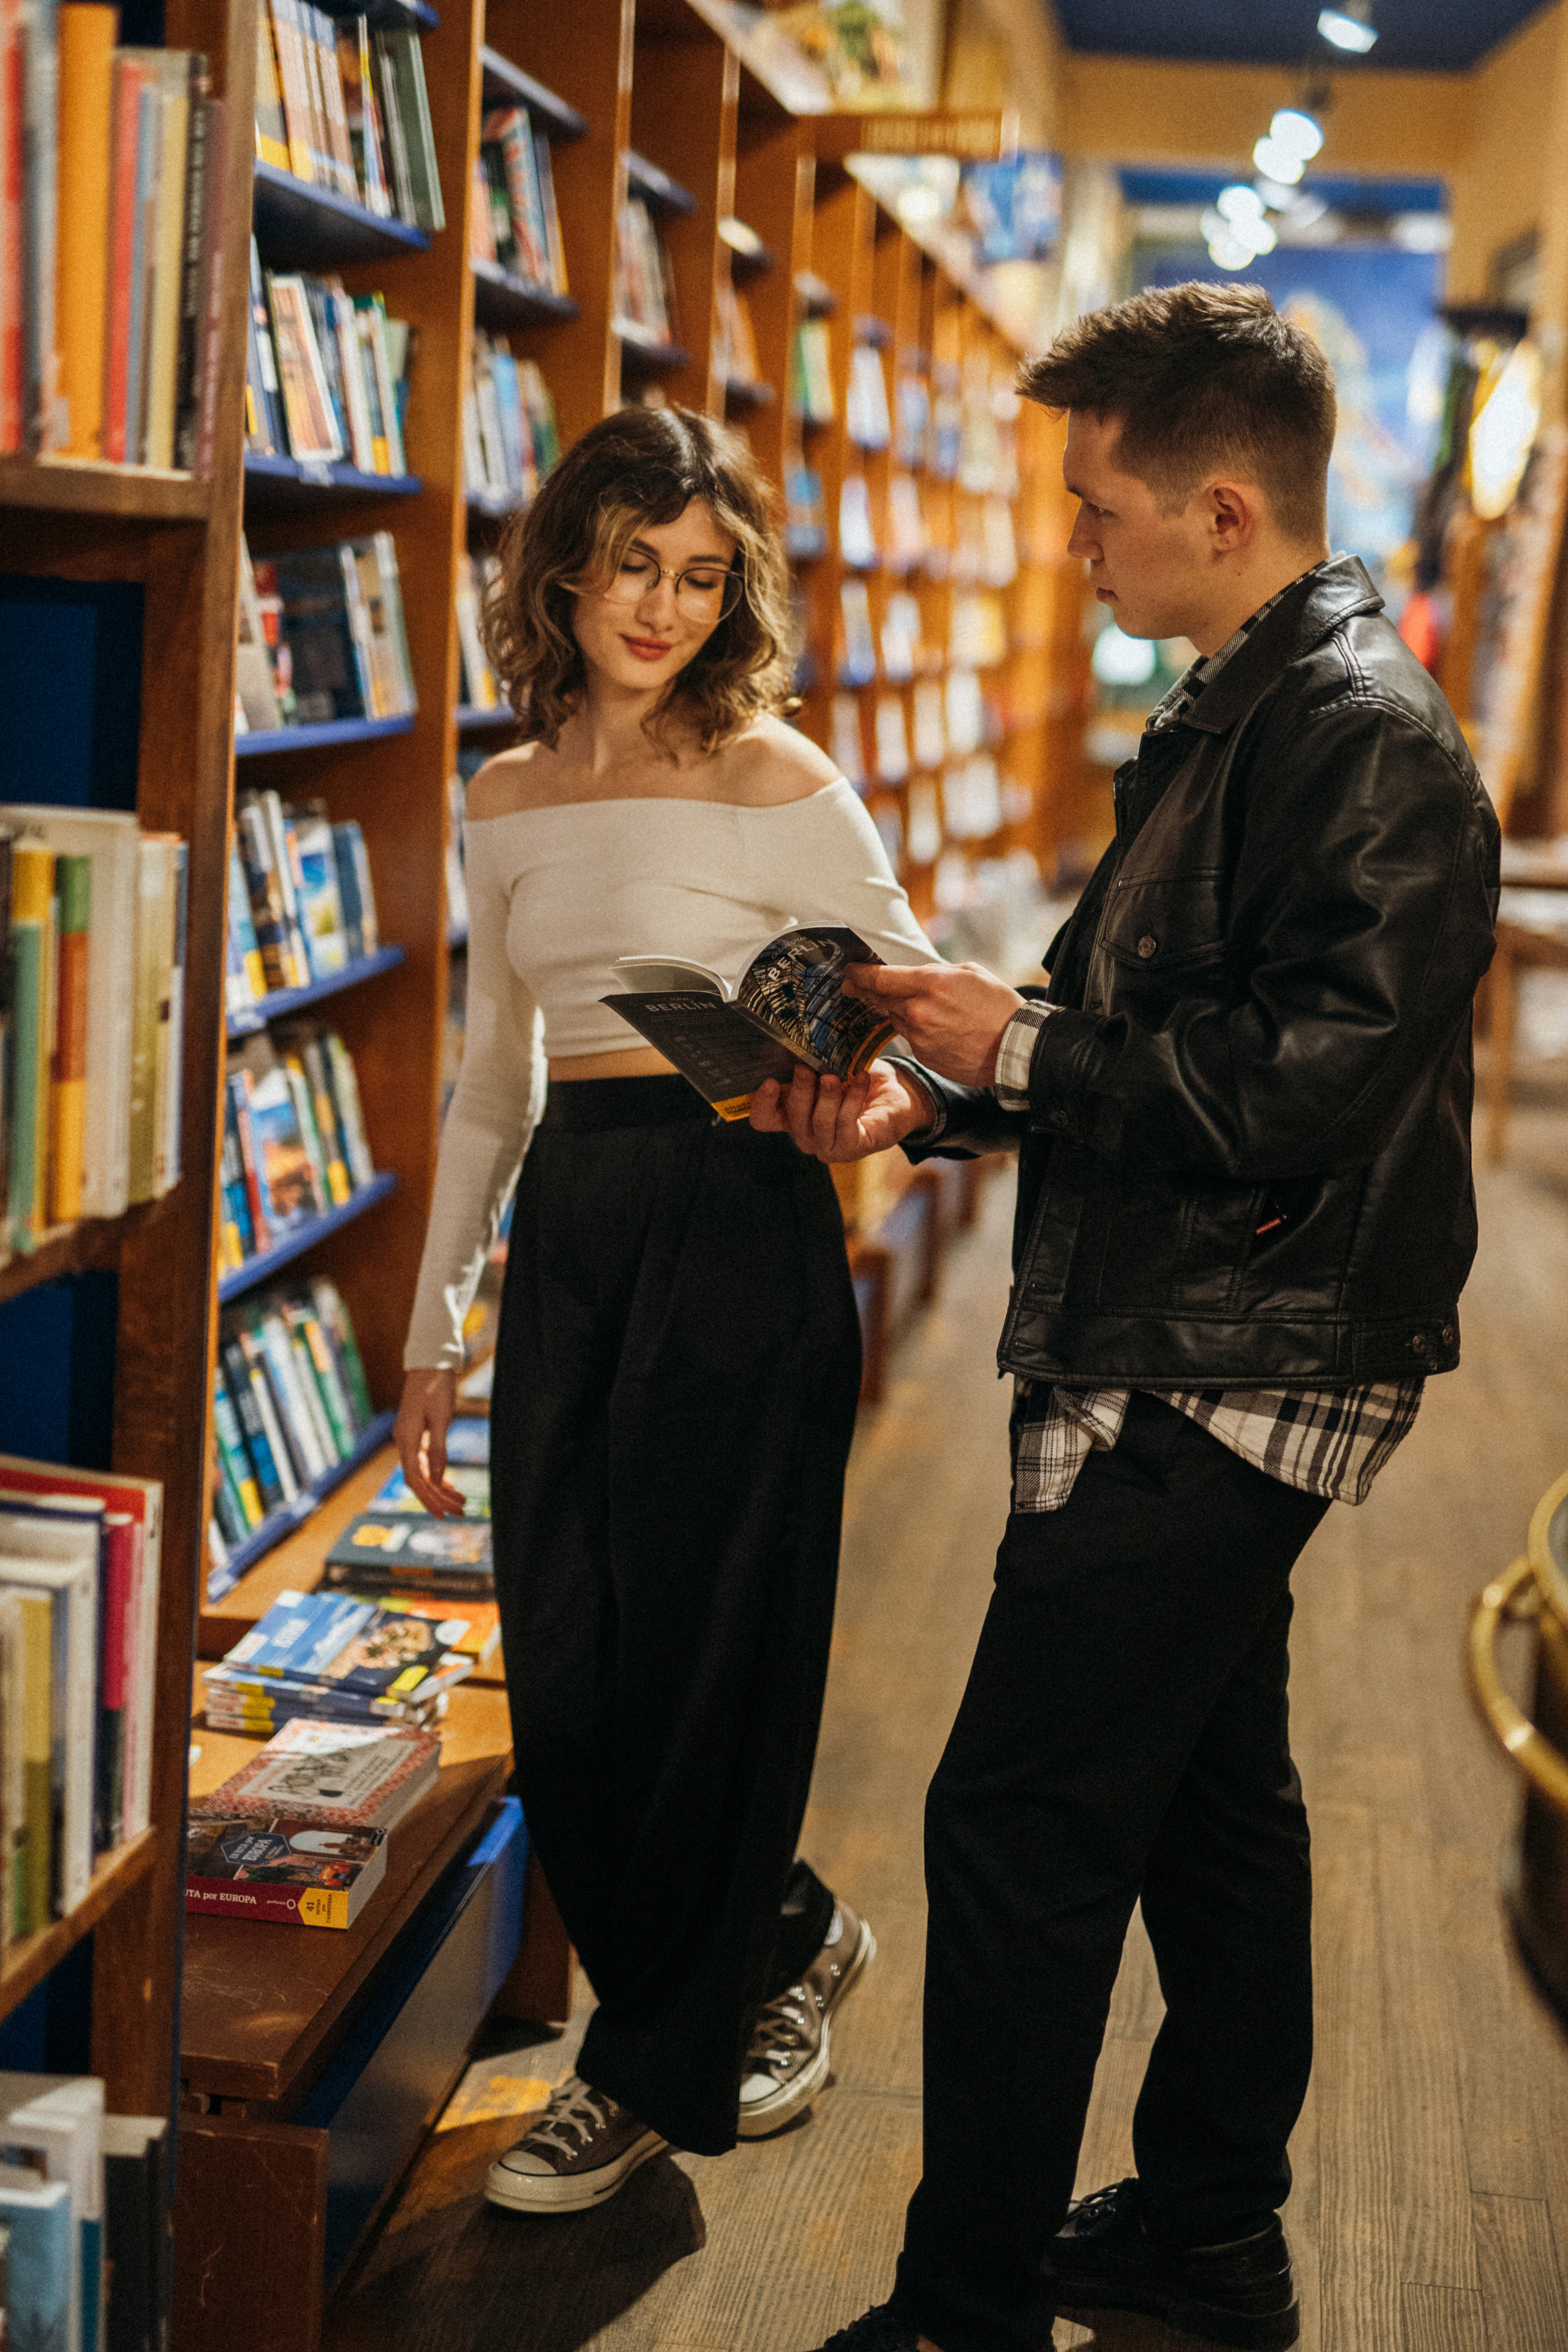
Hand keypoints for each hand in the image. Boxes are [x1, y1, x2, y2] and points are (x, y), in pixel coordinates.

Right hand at [393, 1367, 466, 1517]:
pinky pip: (425, 1462)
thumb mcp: (441, 1418)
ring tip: (461, 1503)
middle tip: (460, 1512)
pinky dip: (438, 1475)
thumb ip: (438, 1449)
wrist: (430, 1363)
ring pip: (423, 1472)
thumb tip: (439, 1479)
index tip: (443, 1515)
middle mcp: (403, 1442)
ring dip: (440, 1489)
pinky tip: (450, 1485)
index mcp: (406, 1439)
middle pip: (419, 1480)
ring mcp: (408, 1439)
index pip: (415, 1479)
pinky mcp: (416, 1434)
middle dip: (438, 1498)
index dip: (429, 1499)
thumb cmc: (436, 1387)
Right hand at [749, 1058, 935, 1161]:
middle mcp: (807, 1136)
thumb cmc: (858, 1082)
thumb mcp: (831, 1067)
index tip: (770, 1081)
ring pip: (818, 1122)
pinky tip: (861, 1079)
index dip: (761, 1103)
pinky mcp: (852, 1148)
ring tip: (834, 1076)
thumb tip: (795, 1040)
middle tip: (806, 1067)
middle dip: (799, 1090)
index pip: (764, 1119)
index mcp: (793, 1116)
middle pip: (793, 1117)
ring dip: (826, 1096)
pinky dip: (852, 1098)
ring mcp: (828, 1146)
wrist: (898, 1096)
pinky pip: (846, 1123)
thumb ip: (812, 1061)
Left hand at [842, 960, 1024, 1086]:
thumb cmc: (998, 1005)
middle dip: (867, 992)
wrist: (1016, 1046)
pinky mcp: (925, 1057)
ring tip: (916, 1007)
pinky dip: (916, 1031)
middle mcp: (918, 1011)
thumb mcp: (969, 973)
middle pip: (881, 999)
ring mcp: (920, 1037)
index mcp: (930, 984)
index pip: (880, 978)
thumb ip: (936, 972)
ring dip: (898, 1012)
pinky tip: (936, 1029)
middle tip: (855, 987)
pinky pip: (911, 1039)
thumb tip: (916, 974)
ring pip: (895, 1020)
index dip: (859, 975)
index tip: (848, 972)